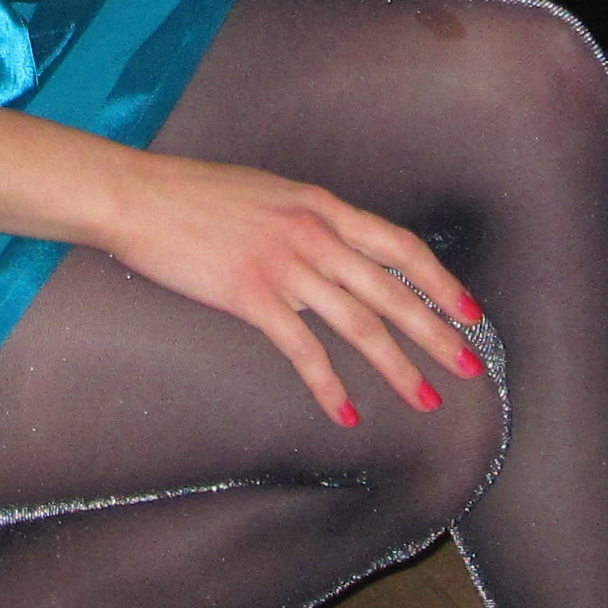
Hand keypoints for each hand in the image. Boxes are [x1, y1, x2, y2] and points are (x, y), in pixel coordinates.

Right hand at [100, 154, 485, 427]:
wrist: (138, 195)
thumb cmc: (194, 193)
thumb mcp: (267, 194)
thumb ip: (307, 222)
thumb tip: (334, 254)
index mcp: (320, 205)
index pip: (399, 245)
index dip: (440, 281)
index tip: (470, 311)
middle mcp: (314, 233)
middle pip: (392, 290)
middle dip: (436, 333)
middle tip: (469, 368)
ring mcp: (285, 264)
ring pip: (359, 323)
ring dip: (397, 368)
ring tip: (425, 400)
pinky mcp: (252, 295)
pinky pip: (304, 349)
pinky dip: (330, 387)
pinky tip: (346, 414)